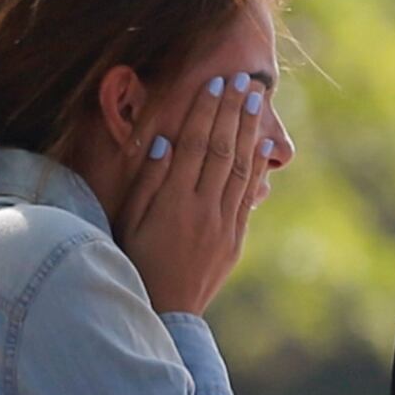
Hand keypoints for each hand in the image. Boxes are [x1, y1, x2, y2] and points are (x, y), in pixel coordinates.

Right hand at [116, 74, 269, 315]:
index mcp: (173, 202)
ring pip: (240, 168)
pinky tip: (263, 145)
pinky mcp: (235, 240)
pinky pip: (248, 196)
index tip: (214, 84)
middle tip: (242, 80)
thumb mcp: (130, 221)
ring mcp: (223, 225)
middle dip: (232, 112)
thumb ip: (148, 180)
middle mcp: (203, 210)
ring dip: (249, 131)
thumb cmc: (134, 263)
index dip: (205, 112)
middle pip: (221, 150)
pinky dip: (257, 167)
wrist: (164, 313)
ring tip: (255, 101)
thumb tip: (163, 139)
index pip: (193, 145)